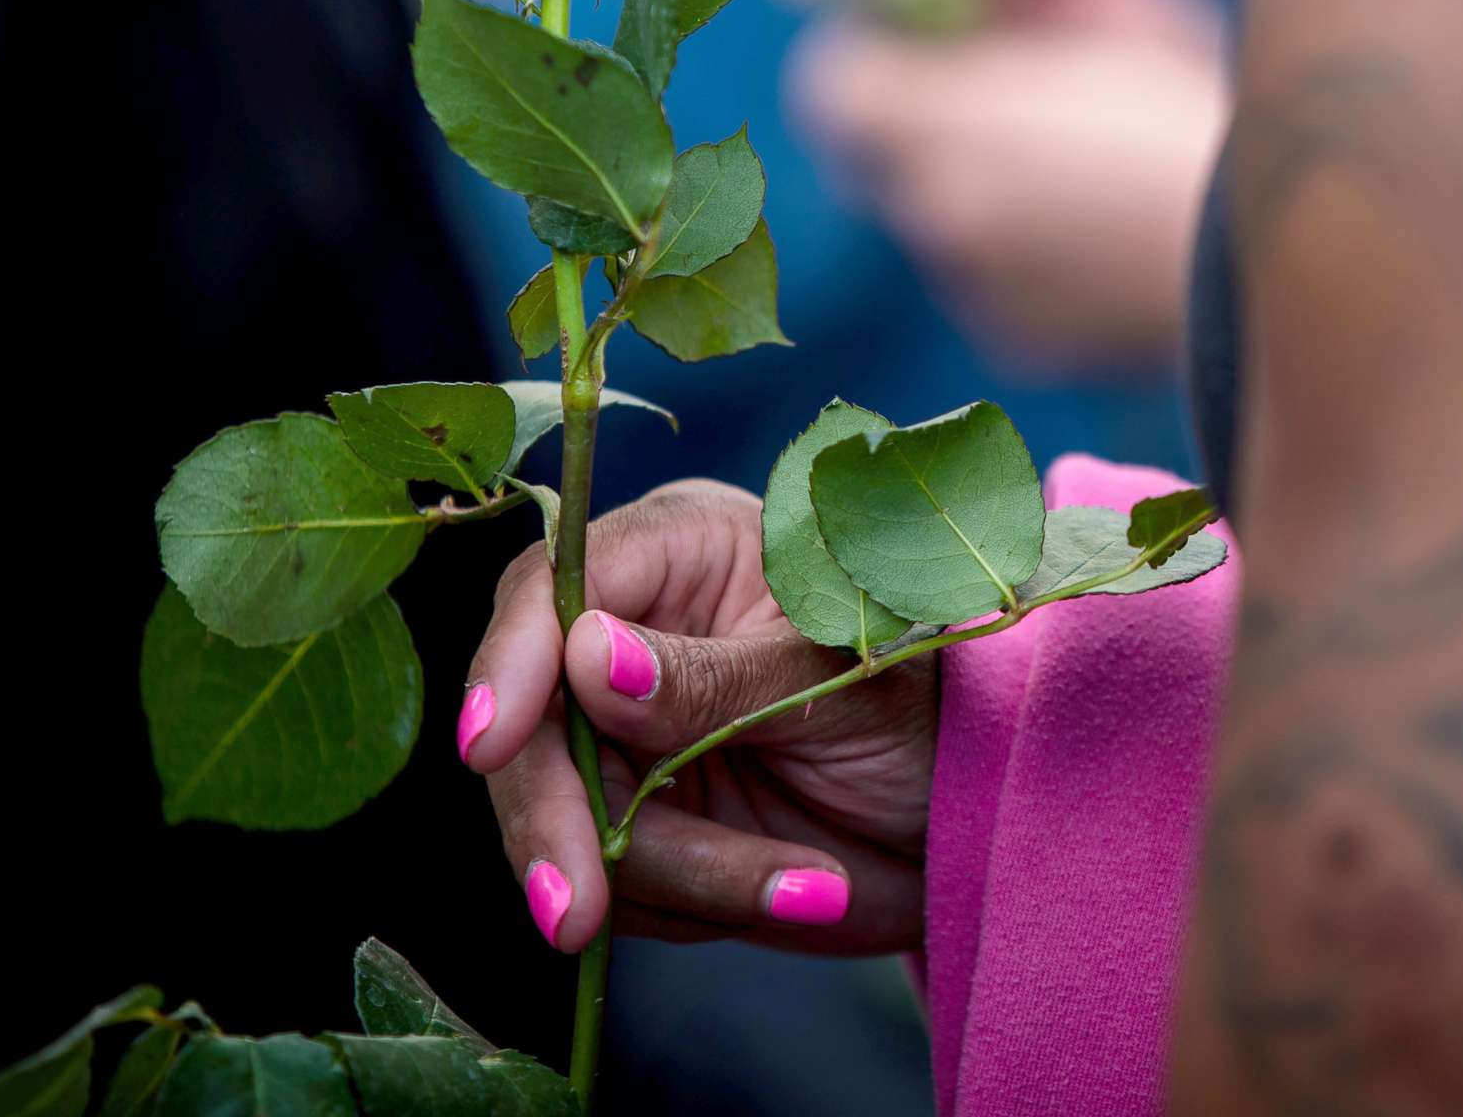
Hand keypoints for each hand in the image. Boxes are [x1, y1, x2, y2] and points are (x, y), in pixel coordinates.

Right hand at [462, 479, 936, 954]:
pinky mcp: (638, 821)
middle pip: (530, 723)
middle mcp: (633, 633)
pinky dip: (696, 904)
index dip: (511, 664)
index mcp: (681, 549)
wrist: (971, 812)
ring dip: (679, 875)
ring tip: (812, 888)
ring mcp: (626, 735)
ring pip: (570, 819)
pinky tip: (793, 890)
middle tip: (576, 913)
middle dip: (557, 821)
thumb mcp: (834, 679)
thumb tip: (586, 657)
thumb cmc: (925, 702)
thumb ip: (711, 678)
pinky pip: (616, 880)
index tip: (491, 744)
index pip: (552, 589)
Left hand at [788, 0, 1230, 371]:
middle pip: (877, 157)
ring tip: (1079, 157)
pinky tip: (1103, 226)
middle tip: (994, 87)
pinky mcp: (1019, 347)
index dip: (872, 46)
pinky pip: (992, 281)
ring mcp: (975, 295)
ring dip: (979, 182)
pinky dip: (1025, 249)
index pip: (831, 79)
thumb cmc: (1212, 100)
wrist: (1303, 254)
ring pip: (939, 220)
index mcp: (948, 120)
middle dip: (925, 117)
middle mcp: (939, 219)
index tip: (920, 27)